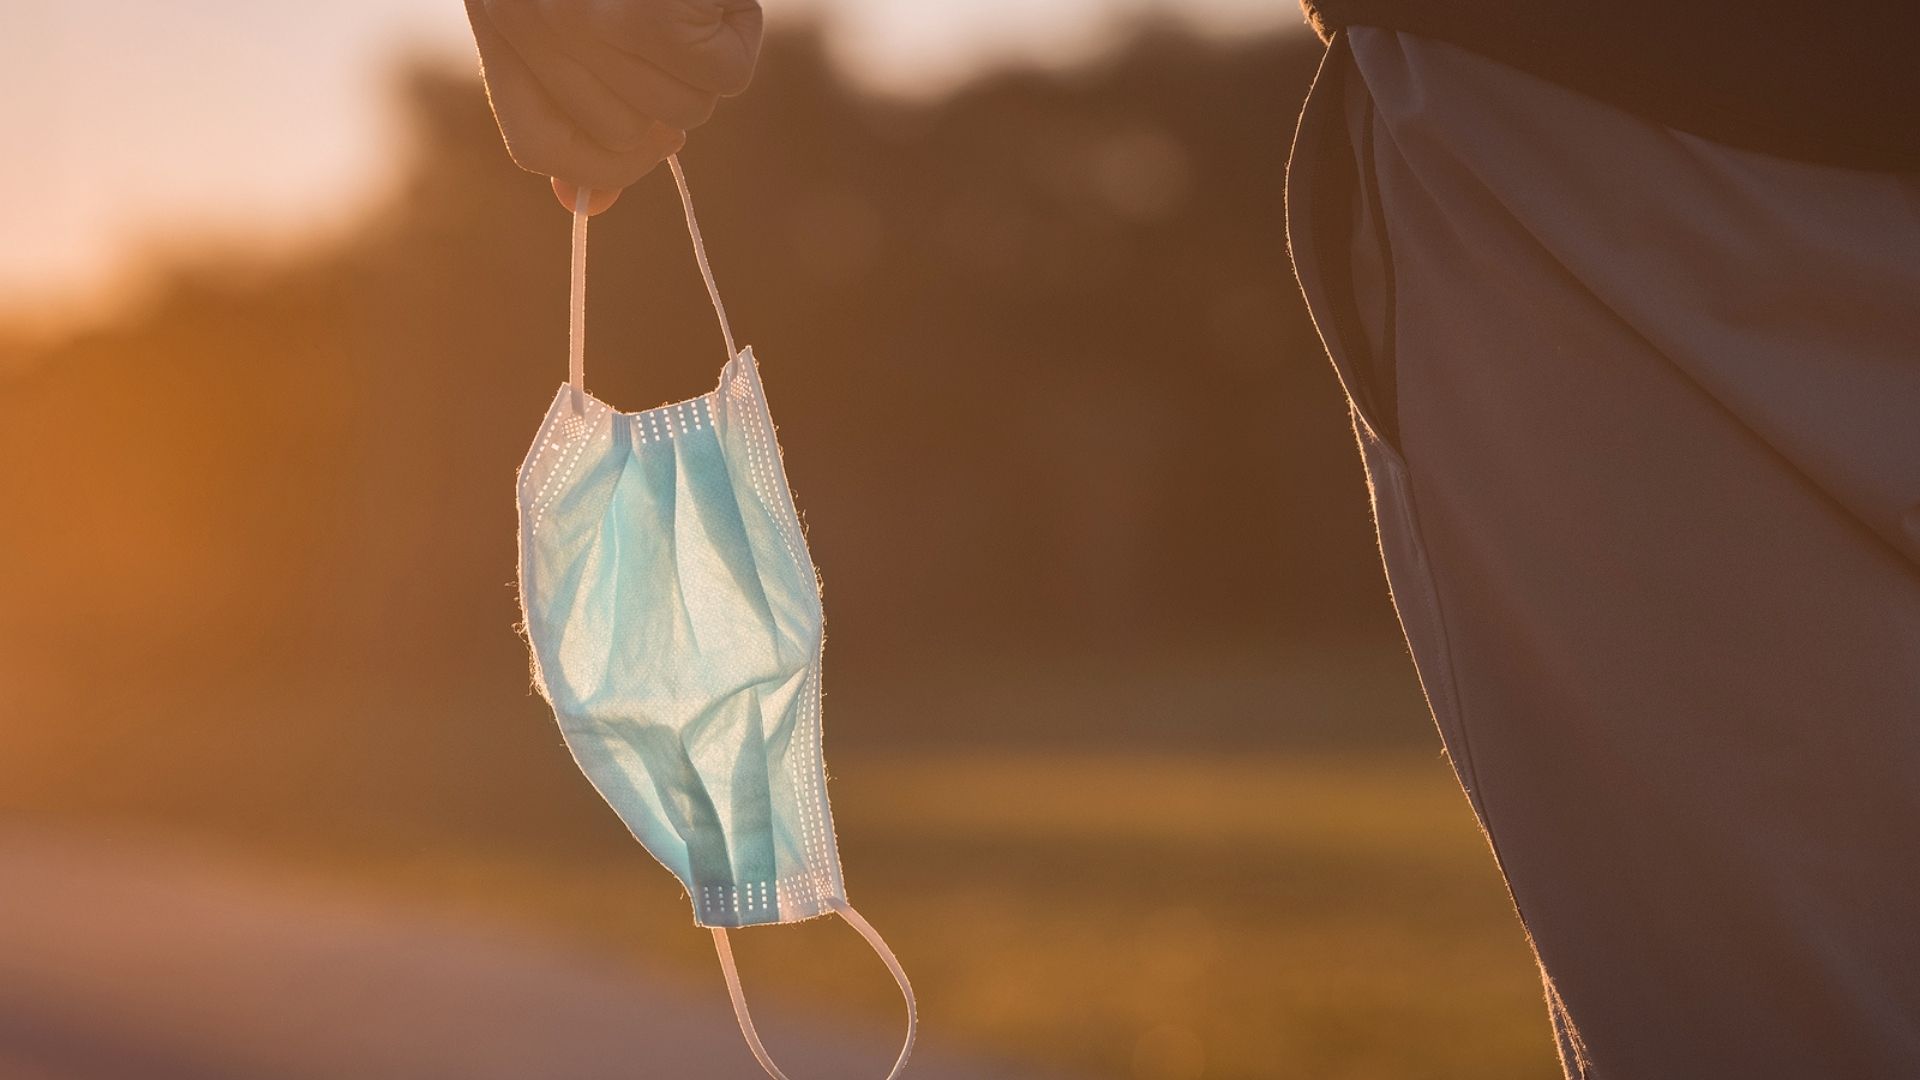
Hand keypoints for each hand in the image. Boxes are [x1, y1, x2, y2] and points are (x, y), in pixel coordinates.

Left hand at [464, 0, 764, 213]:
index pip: (536, 145)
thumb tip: (585, 207)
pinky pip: (720, 79)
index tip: (645, 139)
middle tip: (679, 26)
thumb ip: (576, 103)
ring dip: (710, 60)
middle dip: (668, 96)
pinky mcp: (644, 17)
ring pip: (680, 112)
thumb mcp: (580, 6)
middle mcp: (529, 20)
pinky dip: (739, 36)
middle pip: (622, 137)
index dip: (597, 162)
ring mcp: (584, 20)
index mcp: (502, 14)